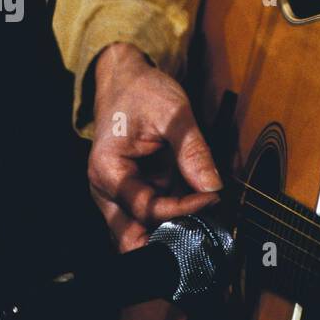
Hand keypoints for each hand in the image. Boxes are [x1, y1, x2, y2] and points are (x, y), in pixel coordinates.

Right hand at [87, 42, 221, 251]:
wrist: (126, 79)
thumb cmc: (143, 92)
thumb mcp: (173, 113)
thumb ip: (192, 150)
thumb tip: (213, 186)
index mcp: (108, 171)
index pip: (146, 208)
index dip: (182, 209)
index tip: (213, 198)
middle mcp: (106, 190)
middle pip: (132, 236)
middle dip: (166, 240)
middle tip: (203, 233)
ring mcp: (117, 194)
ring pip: (139, 231)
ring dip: (169, 232)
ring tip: (203, 224)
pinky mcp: (132, 191)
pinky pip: (149, 215)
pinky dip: (170, 217)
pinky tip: (194, 211)